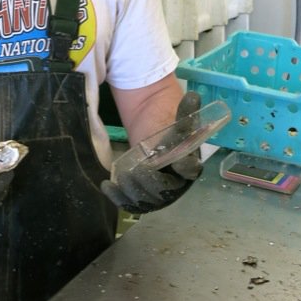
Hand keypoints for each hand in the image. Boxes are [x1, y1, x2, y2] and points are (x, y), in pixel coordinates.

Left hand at [101, 91, 202, 214]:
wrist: (153, 138)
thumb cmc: (169, 130)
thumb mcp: (178, 120)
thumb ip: (186, 112)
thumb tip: (193, 96)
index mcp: (190, 165)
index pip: (190, 170)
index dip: (183, 167)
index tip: (172, 160)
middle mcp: (177, 184)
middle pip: (166, 190)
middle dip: (149, 182)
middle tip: (136, 169)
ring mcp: (159, 194)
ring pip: (148, 201)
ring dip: (132, 190)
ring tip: (121, 177)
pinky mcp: (143, 197)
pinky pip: (132, 204)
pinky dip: (118, 198)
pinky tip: (107, 186)